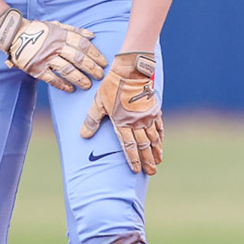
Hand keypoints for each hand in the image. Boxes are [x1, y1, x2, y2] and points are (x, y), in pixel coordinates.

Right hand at [0, 9, 107, 91]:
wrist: (14, 34)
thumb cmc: (39, 30)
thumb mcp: (57, 25)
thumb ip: (75, 30)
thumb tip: (92, 35)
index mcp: (61, 35)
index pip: (82, 45)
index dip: (95, 54)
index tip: (104, 62)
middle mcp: (55, 46)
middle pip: (78, 58)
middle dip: (91, 68)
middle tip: (100, 75)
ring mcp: (45, 58)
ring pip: (67, 70)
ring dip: (80, 78)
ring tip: (88, 85)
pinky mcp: (36, 68)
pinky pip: (51, 78)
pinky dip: (62, 85)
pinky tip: (70, 89)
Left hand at [79, 51, 163, 174]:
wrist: (131, 70)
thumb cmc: (111, 86)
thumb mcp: (98, 103)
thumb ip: (92, 120)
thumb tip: (83, 136)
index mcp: (122, 122)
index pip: (128, 146)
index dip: (133, 159)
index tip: (136, 171)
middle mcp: (137, 122)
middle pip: (143, 145)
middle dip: (147, 160)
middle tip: (151, 173)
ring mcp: (147, 116)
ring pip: (153, 138)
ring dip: (156, 151)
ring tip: (158, 162)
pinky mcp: (154, 109)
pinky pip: (158, 126)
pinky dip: (160, 136)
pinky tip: (160, 143)